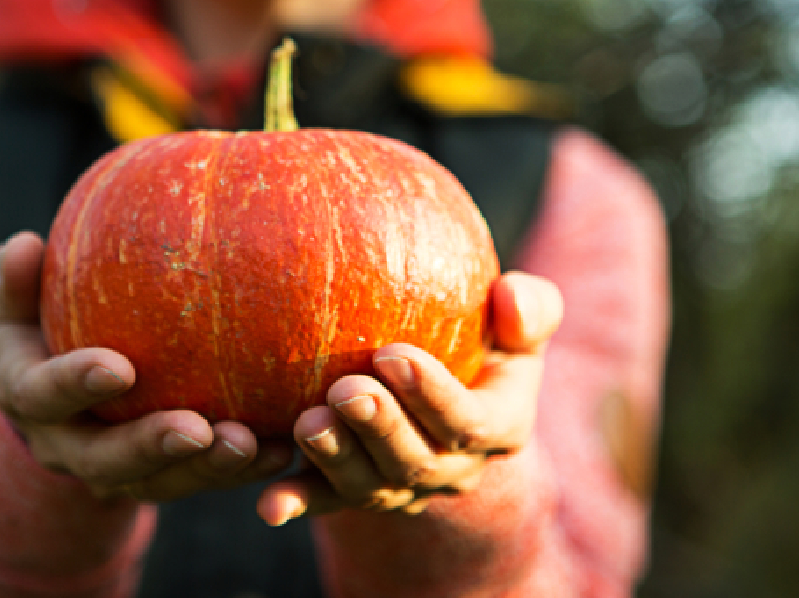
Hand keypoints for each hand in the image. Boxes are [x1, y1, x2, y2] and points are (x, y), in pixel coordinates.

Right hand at [0, 232, 292, 500]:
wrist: (53, 404)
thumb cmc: (42, 330)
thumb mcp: (19, 306)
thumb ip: (16, 280)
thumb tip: (24, 244)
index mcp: (28, 396)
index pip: (43, 394)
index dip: (76, 384)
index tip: (120, 367)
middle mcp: (67, 445)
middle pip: (105, 460)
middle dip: (151, 448)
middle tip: (197, 431)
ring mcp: (115, 472)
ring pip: (160, 483)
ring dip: (206, 469)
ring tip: (251, 444)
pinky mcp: (160, 480)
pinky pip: (200, 480)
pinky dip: (243, 469)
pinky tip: (284, 448)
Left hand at [258, 271, 562, 524]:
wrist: (446, 400)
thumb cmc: (484, 342)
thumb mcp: (517, 329)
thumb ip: (529, 310)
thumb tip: (510, 292)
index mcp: (498, 428)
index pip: (469, 422)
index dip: (432, 395)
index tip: (392, 353)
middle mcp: (450, 468)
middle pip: (414, 459)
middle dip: (379, 428)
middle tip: (347, 391)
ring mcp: (400, 486)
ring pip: (368, 483)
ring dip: (336, 457)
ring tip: (307, 423)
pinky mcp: (354, 492)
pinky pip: (325, 501)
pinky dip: (297, 502)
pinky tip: (269, 505)